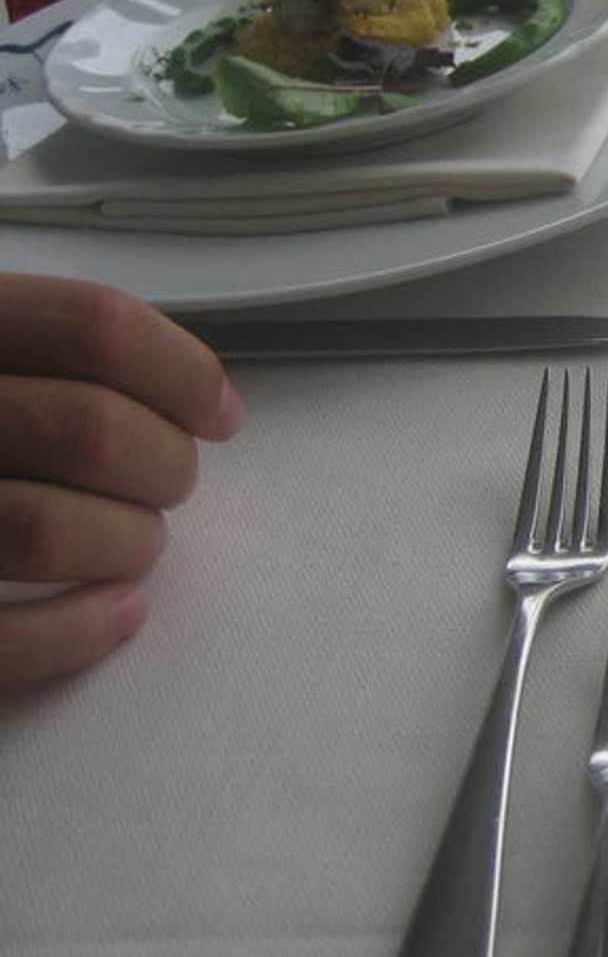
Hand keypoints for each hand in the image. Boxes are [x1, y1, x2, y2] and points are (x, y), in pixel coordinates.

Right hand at [0, 275, 241, 687]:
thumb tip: (192, 401)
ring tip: (134, 543)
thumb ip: (40, 353)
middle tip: (167, 483)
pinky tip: (118, 611)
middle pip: (90, 430)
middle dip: (164, 467)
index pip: (90, 325)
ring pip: (50, 531)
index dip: (183, 372)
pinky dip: (81, 631)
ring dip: (129, 544)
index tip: (218, 414)